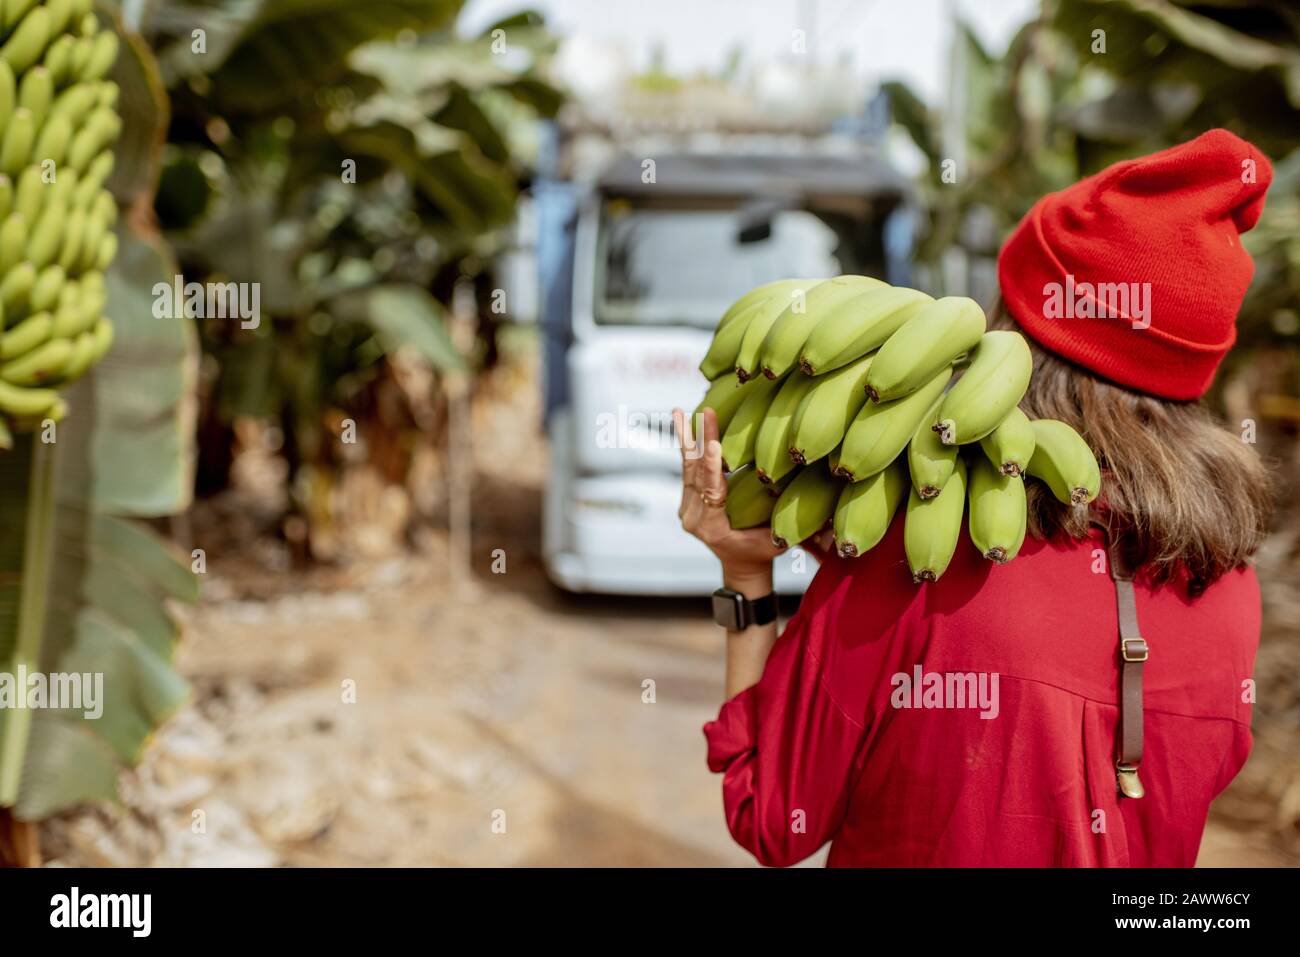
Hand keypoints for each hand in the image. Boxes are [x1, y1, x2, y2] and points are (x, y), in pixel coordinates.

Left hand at [672, 406, 785, 583]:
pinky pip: (687, 468)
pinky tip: (683, 420)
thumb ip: (789, 525)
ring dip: (687, 438)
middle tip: (707, 412)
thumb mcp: (778, 541)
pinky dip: (687, 444)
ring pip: (687, 468)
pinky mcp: (687, 497)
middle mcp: (694, 518)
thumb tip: (826, 516)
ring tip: (680, 411)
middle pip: (697, 474)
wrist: (740, 564)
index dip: (712, 468)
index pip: (713, 493)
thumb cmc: (764, 552)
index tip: (713, 444)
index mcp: (714, 528)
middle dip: (703, 441)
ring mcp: (687, 507)